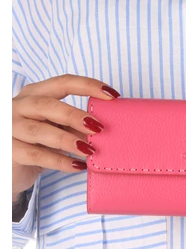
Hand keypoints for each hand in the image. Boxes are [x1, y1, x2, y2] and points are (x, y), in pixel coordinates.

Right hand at [12, 74, 119, 199]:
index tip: (112, 95)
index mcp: (34, 94)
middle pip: (47, 105)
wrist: (9, 167)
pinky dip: (60, 161)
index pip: (63, 82)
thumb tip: (104, 129)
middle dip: (75, 115)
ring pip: (40, 131)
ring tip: (89, 150)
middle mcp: (19, 106)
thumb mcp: (56, 129)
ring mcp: (11, 128)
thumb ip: (74, 125)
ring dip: (68, 140)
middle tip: (98, 128)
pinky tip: (78, 166)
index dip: (88, 86)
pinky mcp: (10, 151)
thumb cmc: (36, 142)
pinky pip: (37, 155)